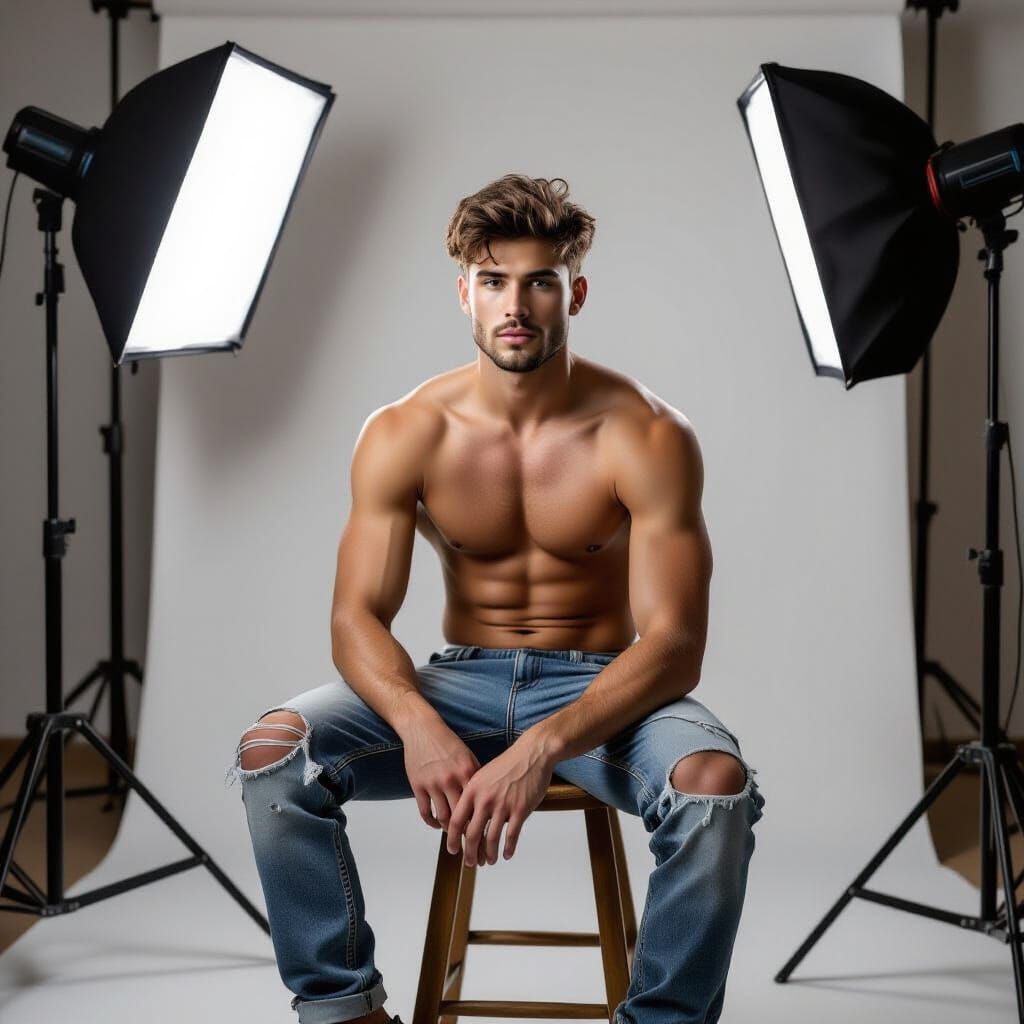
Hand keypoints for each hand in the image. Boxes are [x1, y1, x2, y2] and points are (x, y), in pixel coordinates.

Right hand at [401, 715, 480, 831]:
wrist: (423, 729)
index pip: (479, 806)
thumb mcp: (467, 757)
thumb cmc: (448, 743)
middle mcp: (452, 779)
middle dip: (468, 837)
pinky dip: (432, 823)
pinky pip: (425, 812)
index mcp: (468, 772)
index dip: (483, 826)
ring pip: (444, 817)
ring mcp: (434, 783)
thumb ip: (476, 778)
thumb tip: (487, 801)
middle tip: (471, 850)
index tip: (487, 840)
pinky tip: (437, 825)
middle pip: (463, 817)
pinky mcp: (418, 785)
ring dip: (449, 832)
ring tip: (454, 839)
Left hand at [446, 735, 555, 866]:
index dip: (453, 839)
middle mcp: (485, 799)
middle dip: (470, 853)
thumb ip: (473, 795)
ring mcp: (503, 805)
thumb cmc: (507, 765)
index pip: (457, 820)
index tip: (453, 850)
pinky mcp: (520, 809)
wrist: (531, 754)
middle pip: (472, 834)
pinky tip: (507, 854)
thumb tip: (465, 817)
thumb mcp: (483, 775)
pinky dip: (508, 848)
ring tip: (490, 861)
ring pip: (491, 839)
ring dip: (490, 854)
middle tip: (471, 863)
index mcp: (473, 790)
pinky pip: (511, 835)